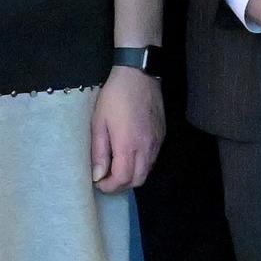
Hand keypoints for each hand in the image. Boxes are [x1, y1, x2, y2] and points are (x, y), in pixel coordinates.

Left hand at [91, 66, 164, 191]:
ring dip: (132, 175)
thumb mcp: (99, 123)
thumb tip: (98, 175)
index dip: (109, 186)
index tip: (98, 182)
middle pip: (138, 180)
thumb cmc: (114, 97)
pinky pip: (153, 158)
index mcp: (128, 145)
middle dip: (121, 185)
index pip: (122, 179)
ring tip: (117, 167)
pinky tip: (130, 153)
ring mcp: (157, 142)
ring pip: (147, 171)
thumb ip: (99, 152)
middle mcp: (146, 148)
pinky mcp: (162, 135)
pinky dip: (141, 164)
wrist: (139, 74)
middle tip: (107, 178)